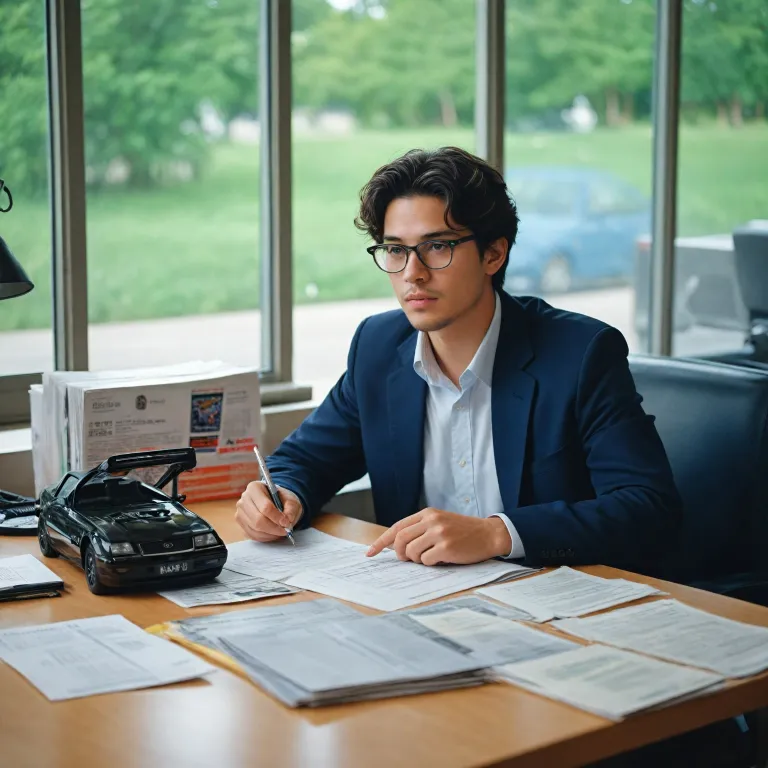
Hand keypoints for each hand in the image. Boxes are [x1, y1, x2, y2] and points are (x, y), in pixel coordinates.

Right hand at [235, 481, 302, 542]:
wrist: (275, 501)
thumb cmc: (281, 499)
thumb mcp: (291, 500)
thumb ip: (291, 509)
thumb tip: (288, 520)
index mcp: (254, 488)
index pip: (265, 506)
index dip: (277, 517)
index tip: (287, 522)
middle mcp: (244, 500)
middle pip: (258, 520)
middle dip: (274, 528)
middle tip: (285, 531)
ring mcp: (240, 513)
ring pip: (255, 529)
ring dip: (270, 534)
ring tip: (281, 532)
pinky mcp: (241, 524)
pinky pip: (252, 535)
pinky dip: (265, 537)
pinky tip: (273, 534)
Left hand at [366, 508, 511, 565]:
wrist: (489, 534)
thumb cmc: (463, 532)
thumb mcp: (440, 523)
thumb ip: (420, 529)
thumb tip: (396, 546)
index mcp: (427, 514)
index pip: (397, 527)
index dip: (381, 541)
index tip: (370, 553)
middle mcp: (431, 521)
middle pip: (400, 539)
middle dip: (399, 553)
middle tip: (406, 560)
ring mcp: (439, 533)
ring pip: (411, 552)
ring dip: (416, 560)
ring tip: (430, 558)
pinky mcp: (446, 547)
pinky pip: (426, 561)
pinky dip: (430, 564)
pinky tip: (442, 559)